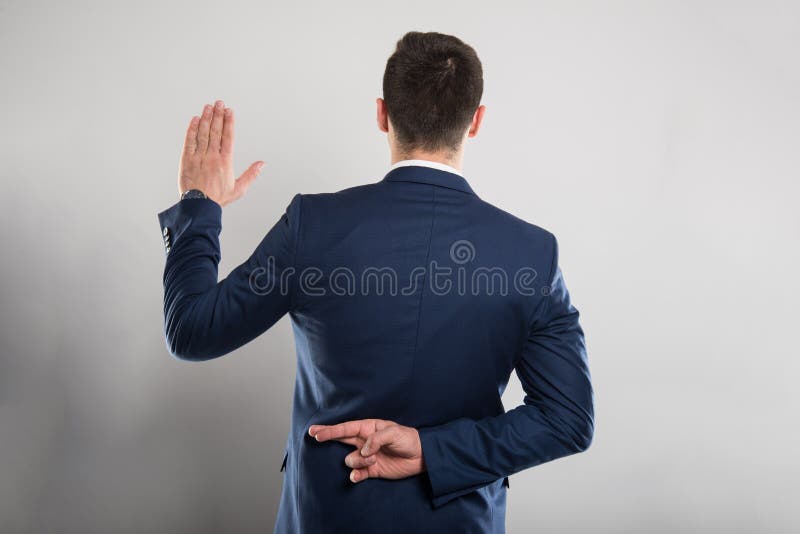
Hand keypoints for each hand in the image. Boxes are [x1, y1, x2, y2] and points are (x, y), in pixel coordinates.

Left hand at [179, 99, 263, 206]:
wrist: (199, 205)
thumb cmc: (218, 198)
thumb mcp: (239, 188)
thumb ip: (251, 174)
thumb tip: (262, 164)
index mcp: (225, 161)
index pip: (228, 137)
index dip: (229, 122)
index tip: (229, 111)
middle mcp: (212, 156)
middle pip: (216, 131)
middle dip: (218, 115)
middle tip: (219, 103)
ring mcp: (199, 156)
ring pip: (203, 133)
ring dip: (206, 118)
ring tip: (208, 107)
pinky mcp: (187, 159)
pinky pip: (190, 140)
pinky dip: (192, 129)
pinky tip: (195, 119)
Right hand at [308, 419, 425, 483]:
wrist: (421, 456)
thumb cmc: (408, 439)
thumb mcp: (394, 433)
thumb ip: (376, 439)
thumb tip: (363, 450)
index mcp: (369, 428)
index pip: (346, 428)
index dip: (331, 430)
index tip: (316, 431)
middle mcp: (365, 441)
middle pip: (341, 439)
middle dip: (327, 436)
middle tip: (314, 435)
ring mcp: (367, 456)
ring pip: (350, 459)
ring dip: (358, 461)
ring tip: (373, 459)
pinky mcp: (372, 470)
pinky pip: (357, 473)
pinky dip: (356, 475)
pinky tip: (358, 476)